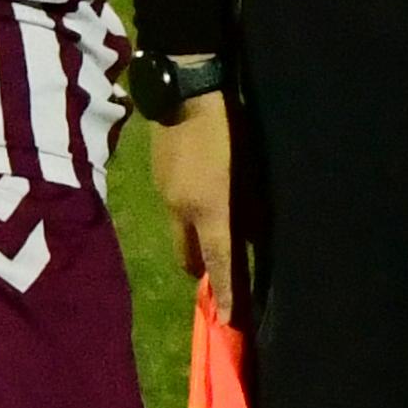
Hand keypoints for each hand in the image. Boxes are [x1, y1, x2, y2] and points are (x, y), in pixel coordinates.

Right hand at [148, 92, 241, 305]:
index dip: (225, 293)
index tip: (229, 319)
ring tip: (216, 224)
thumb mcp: (248, 168)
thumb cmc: (228, 127)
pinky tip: (202, 190)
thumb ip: (249, 206)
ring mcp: (164, 193)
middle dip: (203, 268)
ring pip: (180, 230)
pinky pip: (174, 207)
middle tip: (220, 269)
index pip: (219, 263)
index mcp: (209, 209)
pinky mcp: (157, 176)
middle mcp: (180, 209)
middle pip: (189, 256)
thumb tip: (250, 234)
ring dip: (196, 236)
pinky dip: (188, 211)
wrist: (184, 89)